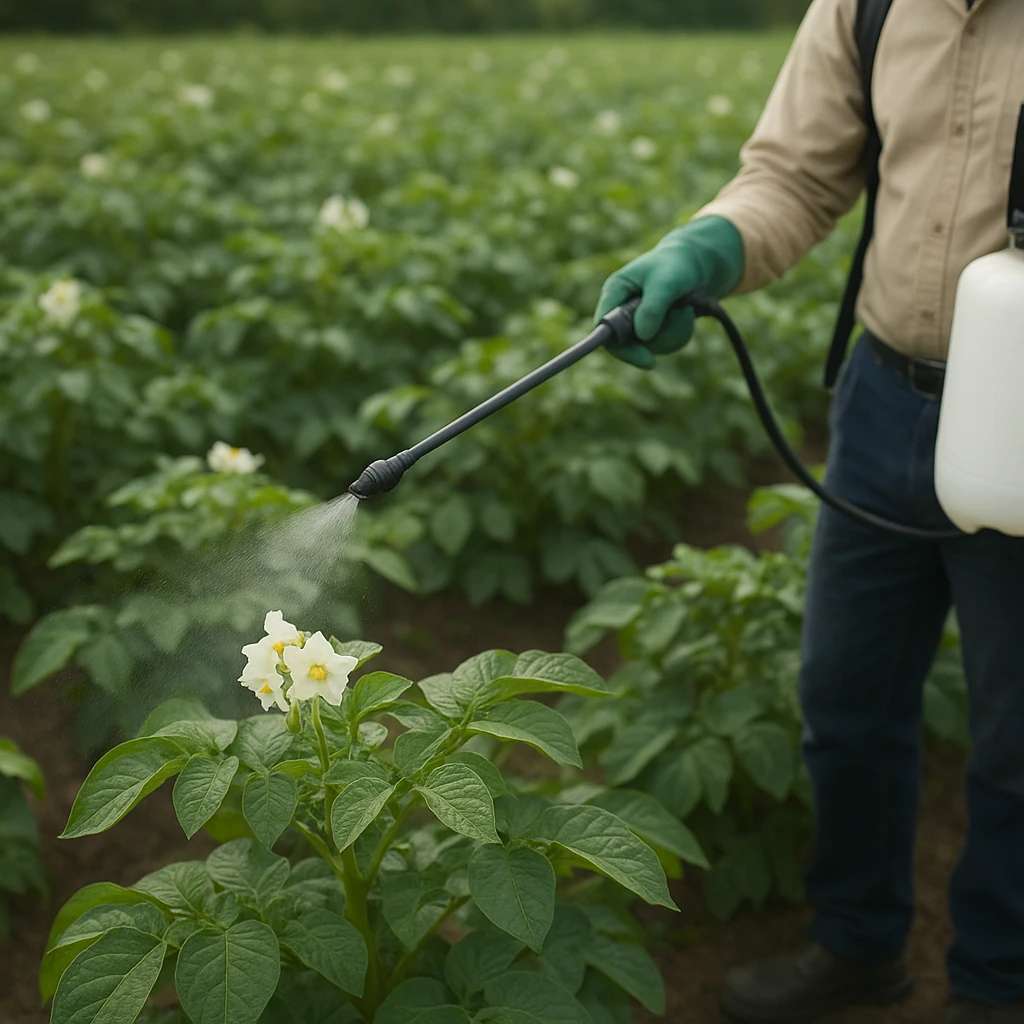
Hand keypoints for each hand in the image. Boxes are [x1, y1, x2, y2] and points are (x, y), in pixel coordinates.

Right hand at [594, 216, 743, 368]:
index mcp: (615, 292)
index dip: (622, 348)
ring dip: (673, 333)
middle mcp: (620, 308)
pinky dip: (678, 333)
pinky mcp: (649, 328)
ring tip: (687, 311)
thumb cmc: (677, 266)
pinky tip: (687, 315)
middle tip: (683, 320)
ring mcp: (634, 320)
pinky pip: (661, 344)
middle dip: (658, 338)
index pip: (605, 329)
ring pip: (649, 346)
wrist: (695, 263)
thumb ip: (653, 307)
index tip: (648, 360)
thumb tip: (643, 336)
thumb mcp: (667, 282)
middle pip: (628, 343)